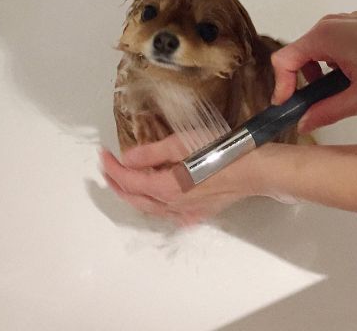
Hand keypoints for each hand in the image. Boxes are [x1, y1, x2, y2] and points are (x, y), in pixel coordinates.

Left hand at [100, 134, 279, 225]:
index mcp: (166, 187)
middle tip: (106, 168)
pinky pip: (169, 214)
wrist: (254, 170)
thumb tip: (126, 158)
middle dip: (117, 183)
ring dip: (133, 195)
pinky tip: (156, 201)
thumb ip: (151, 152)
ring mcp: (186, 212)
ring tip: (123, 182)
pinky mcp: (199, 213)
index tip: (103, 154)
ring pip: (150, 209)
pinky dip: (155, 206)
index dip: (112, 167)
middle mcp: (173, 205)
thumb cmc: (221, 151)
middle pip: (135, 198)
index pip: (128, 180)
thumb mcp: (182, 142)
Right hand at [271, 12, 356, 132]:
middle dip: (304, 83)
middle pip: (297, 56)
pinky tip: (355, 78)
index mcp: (324, 38)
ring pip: (314, 53)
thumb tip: (304, 122)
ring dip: (320, 76)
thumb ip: (327, 112)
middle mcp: (327, 25)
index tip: (289, 107)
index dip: (282, 86)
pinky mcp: (351, 26)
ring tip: (343, 93)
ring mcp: (340, 23)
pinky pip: (329, 47)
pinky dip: (332, 66)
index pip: (284, 61)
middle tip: (318, 106)